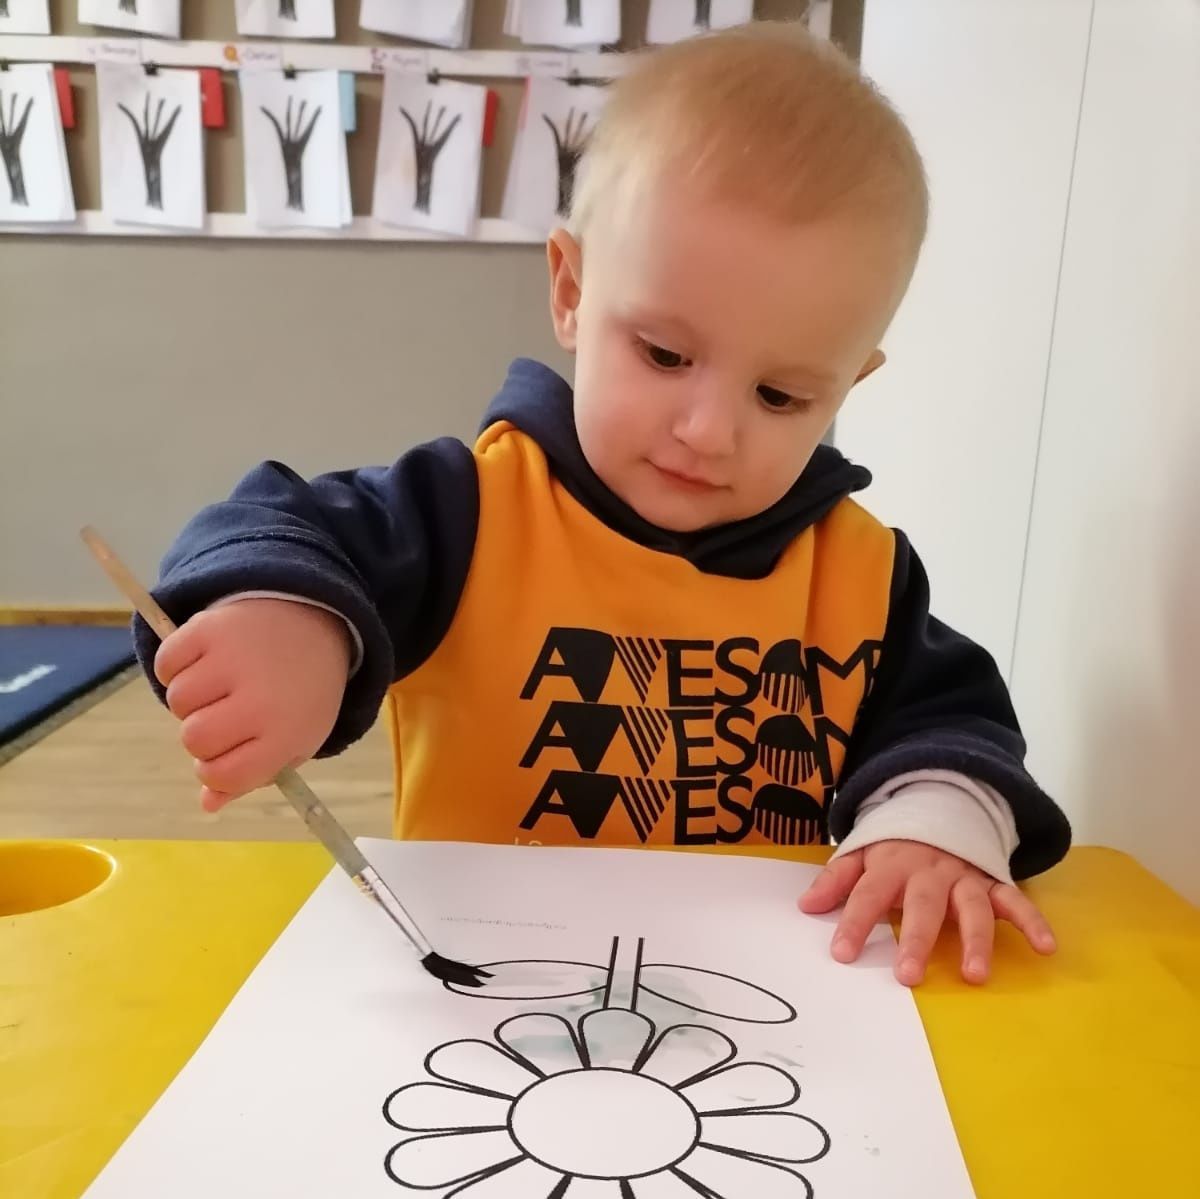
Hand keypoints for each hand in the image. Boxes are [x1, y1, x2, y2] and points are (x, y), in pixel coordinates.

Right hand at [154, 599, 350, 811]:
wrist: (313, 622)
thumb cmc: (302, 691)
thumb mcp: (294, 739)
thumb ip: (253, 775)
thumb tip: (207, 804)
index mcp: (285, 733)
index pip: (224, 775)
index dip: (214, 772)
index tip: (222, 756)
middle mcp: (258, 700)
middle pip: (194, 740)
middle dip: (202, 735)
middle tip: (225, 714)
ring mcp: (232, 661)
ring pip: (177, 702)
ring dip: (191, 699)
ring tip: (221, 683)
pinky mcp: (208, 628)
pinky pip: (166, 664)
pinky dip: (176, 666)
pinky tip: (205, 661)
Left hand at [798, 839, 1056, 985]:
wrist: (939, 805)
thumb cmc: (895, 845)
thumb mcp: (861, 852)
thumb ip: (836, 879)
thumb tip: (805, 905)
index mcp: (892, 864)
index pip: (869, 893)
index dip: (854, 922)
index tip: (841, 954)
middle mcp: (929, 871)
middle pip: (923, 905)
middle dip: (916, 939)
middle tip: (909, 976)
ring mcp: (964, 876)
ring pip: (972, 907)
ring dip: (975, 940)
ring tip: (974, 975)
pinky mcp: (993, 881)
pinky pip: (1015, 900)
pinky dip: (1032, 921)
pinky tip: (1046, 947)